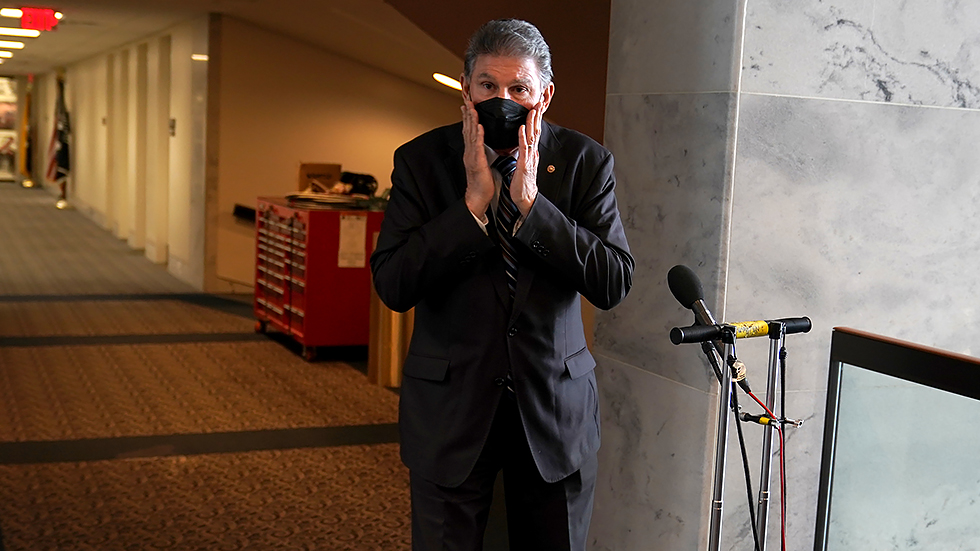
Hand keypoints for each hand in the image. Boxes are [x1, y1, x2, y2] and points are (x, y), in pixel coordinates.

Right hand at [461, 97, 493, 220]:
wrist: (478, 196)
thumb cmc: (482, 182)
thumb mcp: (482, 164)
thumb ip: (482, 153)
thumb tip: (485, 145)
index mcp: (471, 152)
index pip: (469, 132)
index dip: (468, 118)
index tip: (468, 106)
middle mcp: (469, 152)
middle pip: (467, 130)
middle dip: (467, 114)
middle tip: (467, 101)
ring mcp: (471, 156)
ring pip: (471, 135)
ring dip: (471, 120)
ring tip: (471, 108)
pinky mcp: (477, 162)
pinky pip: (477, 146)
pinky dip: (478, 135)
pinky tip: (479, 126)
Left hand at [511, 100, 542, 216]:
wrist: (525, 197)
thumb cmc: (523, 182)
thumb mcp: (525, 162)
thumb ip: (527, 152)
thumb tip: (528, 143)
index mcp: (531, 151)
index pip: (535, 131)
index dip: (536, 118)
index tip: (537, 105)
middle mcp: (533, 152)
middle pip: (536, 130)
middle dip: (538, 115)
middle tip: (539, 101)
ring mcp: (529, 158)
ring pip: (531, 137)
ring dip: (531, 123)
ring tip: (532, 110)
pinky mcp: (524, 165)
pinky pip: (523, 149)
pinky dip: (522, 137)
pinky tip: (521, 128)